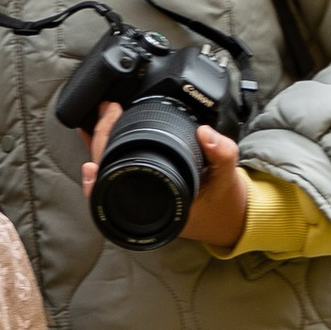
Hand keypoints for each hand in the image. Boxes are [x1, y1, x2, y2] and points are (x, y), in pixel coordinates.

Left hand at [84, 102, 249, 252]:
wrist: (231, 219)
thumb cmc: (225, 203)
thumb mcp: (228, 177)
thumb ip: (221, 154)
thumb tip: (205, 133)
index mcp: (156, 206)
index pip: (116, 183)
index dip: (103, 158)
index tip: (106, 129)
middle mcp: (142, 207)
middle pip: (106, 174)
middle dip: (99, 141)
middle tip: (107, 110)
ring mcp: (141, 201)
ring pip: (110, 174)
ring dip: (100, 147)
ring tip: (99, 118)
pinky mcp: (147, 190)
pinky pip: (123, 172)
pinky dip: (113, 154)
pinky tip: (108, 135)